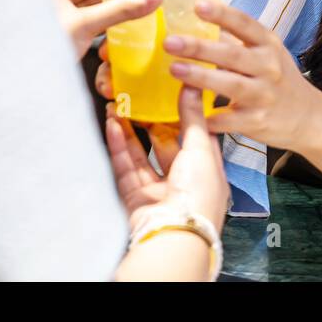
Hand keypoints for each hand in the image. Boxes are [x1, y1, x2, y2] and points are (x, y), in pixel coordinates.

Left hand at [46, 0, 162, 59]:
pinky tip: (119, 23)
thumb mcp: (84, 24)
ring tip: (134, 0)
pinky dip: (105, 20)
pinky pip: (90, 20)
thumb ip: (118, 11)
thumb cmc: (41, 46)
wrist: (28, 78)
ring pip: (91, 2)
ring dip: (111, 3)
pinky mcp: (67, 33)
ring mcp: (62, 15)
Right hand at [105, 85, 228, 232]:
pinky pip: (126, 168)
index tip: (173, 95)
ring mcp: (159, 192)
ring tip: (118, 107)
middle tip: (140, 99)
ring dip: (129, 132)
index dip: (186, 116)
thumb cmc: (199, 195)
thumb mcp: (201, 149)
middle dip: (151, 124)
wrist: (175, 233)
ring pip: (142, 156)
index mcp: (208, 173)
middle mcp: (185, 184)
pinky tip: (112, 126)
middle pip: (166, 147)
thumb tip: (193, 87)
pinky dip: (119, 147)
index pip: (197, 138)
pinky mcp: (136, 200)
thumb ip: (193, 116)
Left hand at [163, 0, 321, 152]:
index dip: (221, 14)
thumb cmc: (278, 78)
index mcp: (268, 44)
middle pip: (231, 55)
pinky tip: (190, 114)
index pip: (244, 24)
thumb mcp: (266, 52)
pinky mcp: (258, 121)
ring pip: (230, 85)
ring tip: (174, 69)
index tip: (197, 6)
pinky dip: (210, 118)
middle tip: (170, 42)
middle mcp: (268, 67)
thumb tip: (201, 16)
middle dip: (199, 48)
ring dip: (200, 78)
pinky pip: (229, 120)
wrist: (309, 118)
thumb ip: (238, 39)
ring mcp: (264, 95)